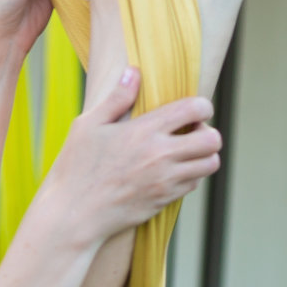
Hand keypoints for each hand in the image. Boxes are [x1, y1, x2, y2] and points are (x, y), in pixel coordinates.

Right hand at [42, 70, 221, 244]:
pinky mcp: (163, 201)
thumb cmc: (75, 168)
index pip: (195, 109)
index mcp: (144, 130)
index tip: (195, 111)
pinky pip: (193, 185)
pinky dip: (190, 176)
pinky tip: (172, 172)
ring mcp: (165, 181)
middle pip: (213, 139)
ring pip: (210, 165)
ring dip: (204, 156)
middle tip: (192, 133)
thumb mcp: (88, 126)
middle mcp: (161, 155)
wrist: (73, 215)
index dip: (203, 106)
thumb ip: (116, 98)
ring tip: (186, 153)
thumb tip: (134, 72)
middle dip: (208, 132)